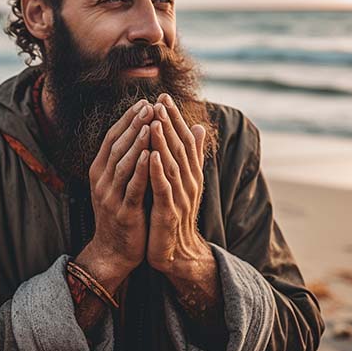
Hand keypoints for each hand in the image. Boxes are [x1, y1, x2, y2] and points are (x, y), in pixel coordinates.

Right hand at [76, 98, 154, 293]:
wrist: (113, 252)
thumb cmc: (122, 214)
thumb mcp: (119, 184)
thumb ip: (127, 160)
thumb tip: (141, 132)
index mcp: (99, 171)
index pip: (112, 138)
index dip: (127, 119)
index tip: (143, 102)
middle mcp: (101, 181)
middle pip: (117, 146)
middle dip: (133, 124)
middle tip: (149, 106)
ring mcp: (110, 196)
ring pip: (123, 163)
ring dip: (137, 142)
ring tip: (151, 123)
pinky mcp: (123, 212)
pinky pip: (133, 187)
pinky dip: (141, 170)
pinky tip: (152, 155)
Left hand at [146, 93, 211, 276]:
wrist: (179, 253)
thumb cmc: (176, 215)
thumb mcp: (184, 182)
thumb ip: (191, 156)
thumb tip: (199, 127)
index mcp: (191, 174)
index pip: (184, 140)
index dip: (175, 118)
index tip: (164, 97)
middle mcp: (189, 182)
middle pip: (180, 148)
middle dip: (169, 123)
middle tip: (160, 100)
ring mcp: (181, 198)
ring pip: (173, 165)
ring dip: (163, 142)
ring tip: (154, 121)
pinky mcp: (170, 214)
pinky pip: (165, 189)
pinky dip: (159, 172)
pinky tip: (152, 156)